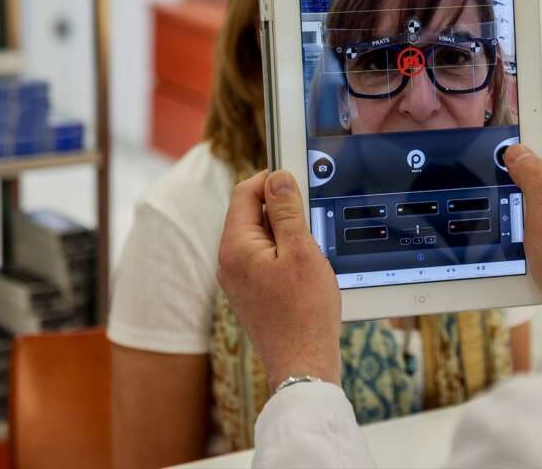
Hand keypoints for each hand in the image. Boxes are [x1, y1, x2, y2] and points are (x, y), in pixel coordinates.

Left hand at [217, 170, 341, 391]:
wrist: (304, 364)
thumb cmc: (305, 312)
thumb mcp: (301, 251)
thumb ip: (286, 211)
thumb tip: (277, 178)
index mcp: (235, 247)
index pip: (244, 192)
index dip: (271, 180)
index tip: (298, 181)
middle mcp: (229, 262)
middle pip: (251, 213)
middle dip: (281, 208)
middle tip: (311, 218)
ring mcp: (238, 279)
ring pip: (260, 236)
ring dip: (286, 232)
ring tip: (311, 250)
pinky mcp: (251, 292)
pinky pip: (264, 258)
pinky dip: (285, 253)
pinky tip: (305, 269)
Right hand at [507, 143, 541, 352]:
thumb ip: (532, 176)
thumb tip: (516, 150)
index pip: (539, 148)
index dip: (515, 155)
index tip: (497, 167)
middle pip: (531, 175)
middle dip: (512, 188)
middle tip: (508, 208)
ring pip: (528, 201)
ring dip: (515, 214)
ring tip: (516, 233)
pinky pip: (532, 223)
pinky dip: (521, 232)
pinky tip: (519, 247)